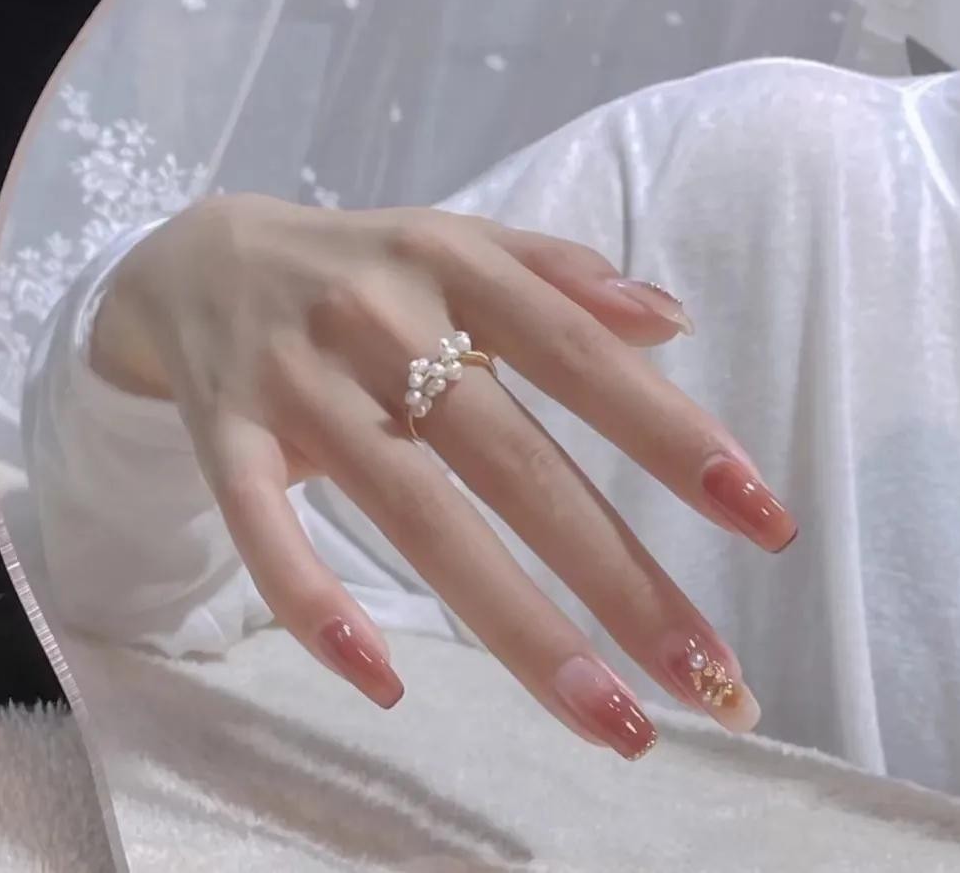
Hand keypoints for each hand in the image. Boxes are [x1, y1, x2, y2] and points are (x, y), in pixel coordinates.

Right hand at [91, 194, 796, 757]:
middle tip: (711, 675)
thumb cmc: (364, 264)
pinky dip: (315, 603)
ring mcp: (297, 380)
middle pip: (509, 457)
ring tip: (611, 718)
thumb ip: (564, 276)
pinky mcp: (224, 436)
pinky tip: (385, 683)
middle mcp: (379, 316)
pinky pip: (264, 529)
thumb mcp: (459, 241)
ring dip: (515, 624)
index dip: (667, 431)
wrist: (196, 256)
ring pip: (412, 512)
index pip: (576, 351)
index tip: (763, 518)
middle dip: (616, 571)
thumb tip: (673, 320)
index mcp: (450, 261)